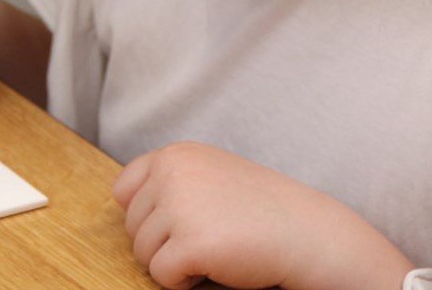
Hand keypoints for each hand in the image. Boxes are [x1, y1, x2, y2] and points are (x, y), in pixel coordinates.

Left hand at [114, 143, 412, 289]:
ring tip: (214, 252)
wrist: (307, 234)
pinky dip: (183, 282)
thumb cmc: (263, 211)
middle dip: (163, 244)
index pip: (124, 190)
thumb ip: (172, 180)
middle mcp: (171, 172)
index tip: (179, 225)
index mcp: (175, 154)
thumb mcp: (211, 176)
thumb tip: (123, 201)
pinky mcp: (188, 243)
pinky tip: (216, 267)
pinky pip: (161, 276)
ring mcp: (178, 206)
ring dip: (174, 263)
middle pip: (132, 228)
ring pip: (143, 253)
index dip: (147, 217)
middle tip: (208, 240)